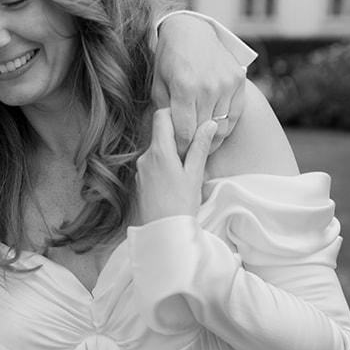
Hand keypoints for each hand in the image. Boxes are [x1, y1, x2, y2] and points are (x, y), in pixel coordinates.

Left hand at [136, 108, 219, 225]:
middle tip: (194, 149)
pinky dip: (163, 167)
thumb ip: (200, 147)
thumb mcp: (194, 174)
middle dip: (177, 137)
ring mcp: (140, 170)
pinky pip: (152, 166)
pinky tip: (174, 183)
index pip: (161, 115)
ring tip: (186, 170)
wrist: (163, 235)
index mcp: (159, 151)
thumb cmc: (181, 206)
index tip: (190, 123)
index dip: (176, 114)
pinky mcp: (139, 182)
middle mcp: (145, 157)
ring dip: (171, 154)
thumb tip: (209, 123)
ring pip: (157, 151)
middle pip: (159, 133)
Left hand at [151, 14, 246, 153]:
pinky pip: (235, 115)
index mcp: (185, 87)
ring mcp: (226, 83)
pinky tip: (215, 129)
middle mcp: (208, 86)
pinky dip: (226, 126)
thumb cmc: (169, 60)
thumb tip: (169, 140)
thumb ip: (164, 113)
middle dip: (194, 145)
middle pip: (203, 131)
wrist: (191, 32)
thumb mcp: (159, 85)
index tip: (177, 154)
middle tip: (188, 153)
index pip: (185, 132)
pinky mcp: (239, 80)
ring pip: (221, 126)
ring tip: (202, 144)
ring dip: (211, 138)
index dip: (181, 147)